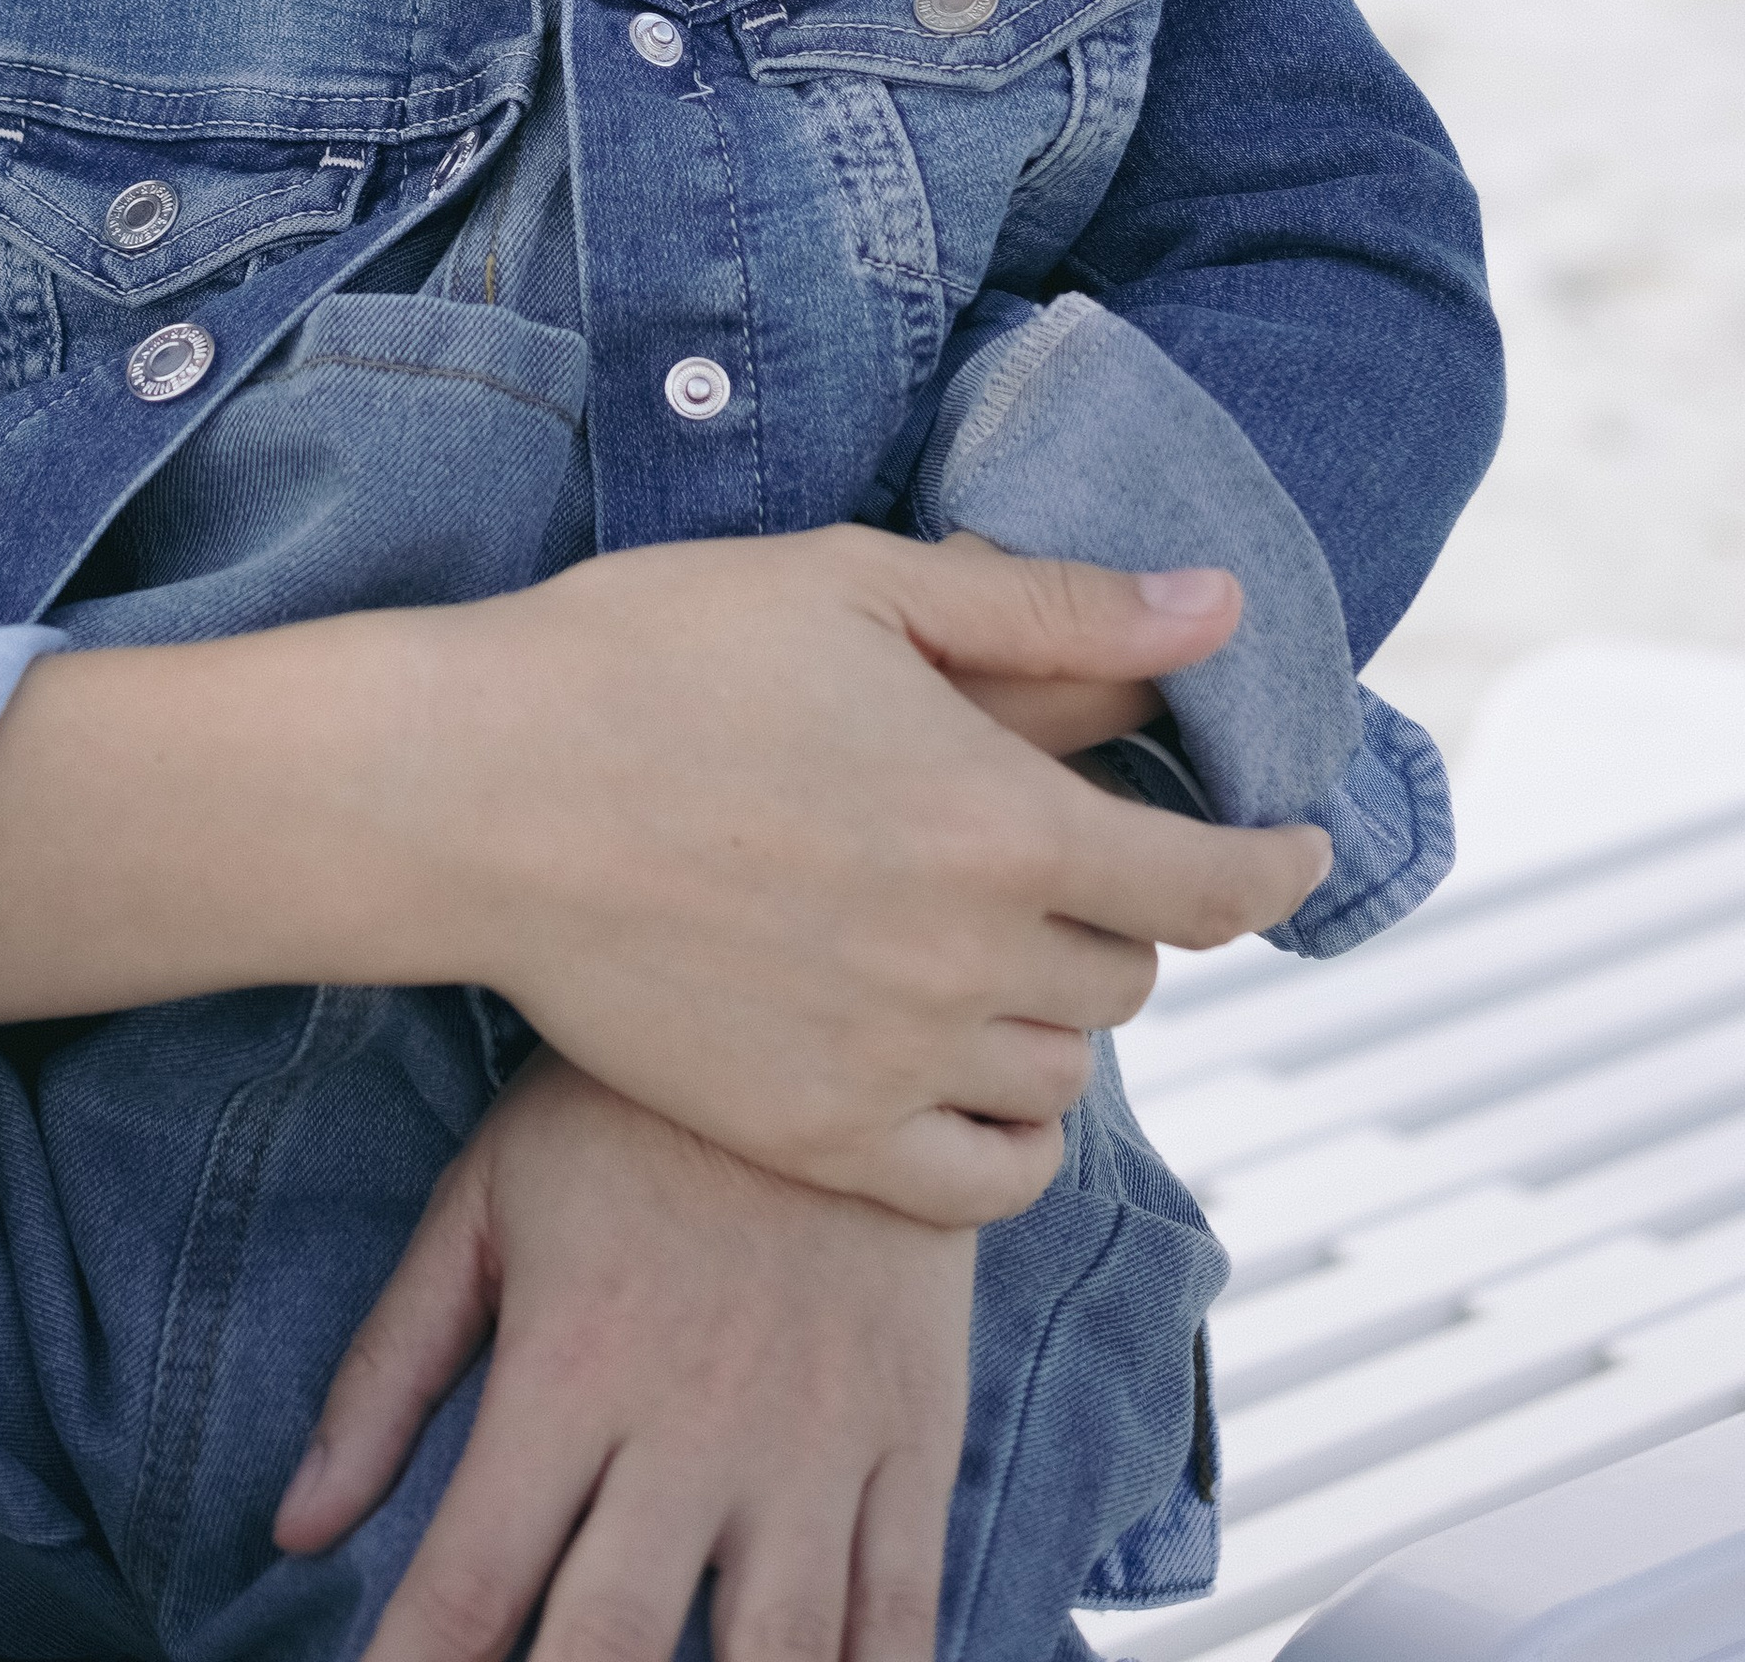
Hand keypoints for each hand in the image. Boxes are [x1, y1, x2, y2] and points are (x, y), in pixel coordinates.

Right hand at [0, 526, 1326, 1220]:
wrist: (475, 792)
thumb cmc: (653, 655)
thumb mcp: (858, 583)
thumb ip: (1053, 612)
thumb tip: (1218, 607)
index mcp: (1004, 819)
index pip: (1210, 879)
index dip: (1272, 863)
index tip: (1291, 848)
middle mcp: (975, 960)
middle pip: (1130, 971)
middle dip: (1123, 910)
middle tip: (1062, 859)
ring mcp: (895, 1062)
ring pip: (1065, 1072)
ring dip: (1060, 1012)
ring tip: (996, 950)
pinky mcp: (813, 1134)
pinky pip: (982, 1183)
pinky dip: (1011, 1138)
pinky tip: (976, 1075)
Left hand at [274, 1050, 974, 1661]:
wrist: (823, 991)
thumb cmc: (623, 1108)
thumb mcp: (485, 1202)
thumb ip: (390, 1368)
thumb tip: (294, 1526)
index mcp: (574, 1364)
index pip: (473, 1581)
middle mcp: (695, 1420)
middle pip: (614, 1647)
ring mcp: (817, 1435)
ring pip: (776, 1658)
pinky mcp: (912, 1433)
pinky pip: (900, 1610)